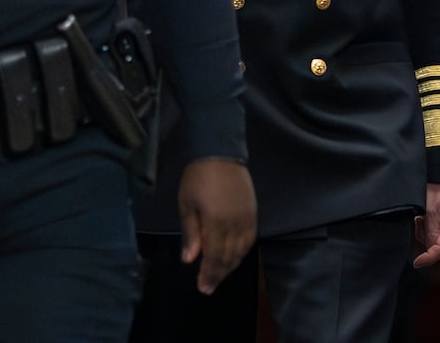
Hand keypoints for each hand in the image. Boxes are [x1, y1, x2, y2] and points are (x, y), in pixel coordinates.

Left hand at [178, 158, 256, 294]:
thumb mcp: (186, 204)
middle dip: (219, 274)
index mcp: (216, 224)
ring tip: (221, 275)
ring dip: (232, 265)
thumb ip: (190, 233)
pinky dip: (243, 251)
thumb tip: (190, 260)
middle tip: (210, 287)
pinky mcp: (253, 211)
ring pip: (242, 250)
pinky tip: (237, 255)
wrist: (220, 151)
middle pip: (229, 257)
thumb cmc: (198, 177)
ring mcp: (247, 218)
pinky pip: (251, 238)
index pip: (214, 257)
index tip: (203, 288)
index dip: (209, 274)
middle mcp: (235, 225)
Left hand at [411, 183, 439, 268]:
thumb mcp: (430, 206)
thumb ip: (430, 230)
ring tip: (422, 214)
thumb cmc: (439, 183)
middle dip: (427, 236)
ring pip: (439, 239)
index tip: (417, 263)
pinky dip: (429, 226)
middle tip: (419, 220)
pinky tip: (425, 215)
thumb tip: (429, 250)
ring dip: (427, 230)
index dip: (430, 257)